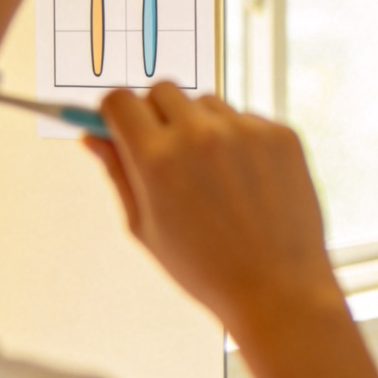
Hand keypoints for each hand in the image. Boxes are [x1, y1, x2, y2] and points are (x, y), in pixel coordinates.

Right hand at [84, 82, 334, 331]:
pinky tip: (247, 181)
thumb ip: (118, 173)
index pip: (120, 100)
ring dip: (202, 125)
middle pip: (163, 90)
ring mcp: (247, 130)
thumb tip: (95, 137)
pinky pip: (248, 118)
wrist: (279, 287)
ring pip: (209, 103)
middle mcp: (202, 134)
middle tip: (167, 151)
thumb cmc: (209, 268)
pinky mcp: (282, 133)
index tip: (122, 125)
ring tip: (214, 177)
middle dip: (157, 113)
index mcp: (158, 158)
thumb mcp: (146, 227)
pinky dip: (242, 138)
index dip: (116, 113)